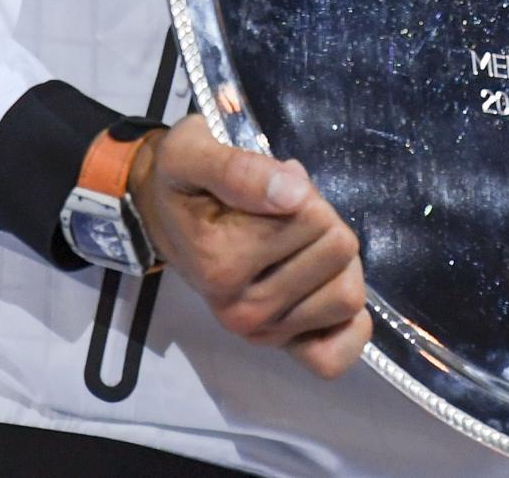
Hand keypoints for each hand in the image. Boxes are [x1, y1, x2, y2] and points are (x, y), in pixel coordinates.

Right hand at [128, 113, 371, 378]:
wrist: (161, 214)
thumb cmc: (184, 181)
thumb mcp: (192, 152)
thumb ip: (239, 170)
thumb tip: (293, 196)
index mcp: (222, 265)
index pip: (315, 217)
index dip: (304, 193)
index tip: (270, 189)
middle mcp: (241, 311)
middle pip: (340, 253)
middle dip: (323, 224)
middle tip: (283, 217)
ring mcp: (261, 334)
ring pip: (348, 294)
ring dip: (337, 264)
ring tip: (298, 246)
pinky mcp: (278, 346)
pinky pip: (333, 356)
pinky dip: (346, 325)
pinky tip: (325, 289)